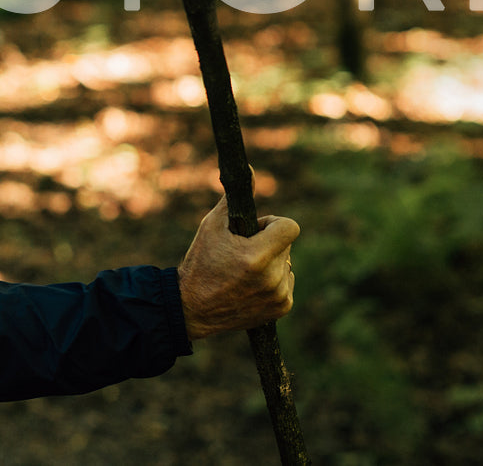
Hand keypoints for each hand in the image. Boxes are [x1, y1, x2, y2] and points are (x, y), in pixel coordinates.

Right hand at [177, 196, 298, 340]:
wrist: (192, 308)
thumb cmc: (200, 262)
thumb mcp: (211, 226)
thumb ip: (233, 199)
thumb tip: (252, 172)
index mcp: (256, 256)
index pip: (290, 227)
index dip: (273, 224)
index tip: (256, 230)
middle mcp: (271, 278)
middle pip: (286, 245)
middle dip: (268, 243)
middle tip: (242, 252)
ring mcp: (278, 296)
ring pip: (287, 264)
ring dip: (271, 262)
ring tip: (243, 271)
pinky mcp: (281, 308)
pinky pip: (287, 283)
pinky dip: (274, 280)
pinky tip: (250, 286)